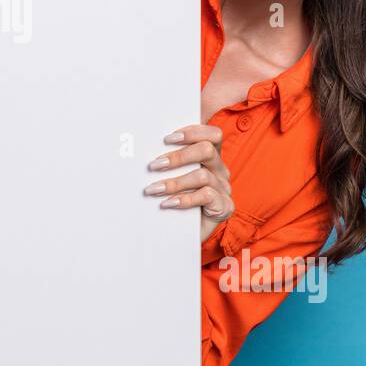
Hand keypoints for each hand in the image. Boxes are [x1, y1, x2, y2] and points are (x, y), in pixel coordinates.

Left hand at [143, 123, 233, 241]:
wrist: (183, 234)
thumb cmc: (176, 202)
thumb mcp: (172, 178)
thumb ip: (166, 163)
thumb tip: (141, 149)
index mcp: (210, 157)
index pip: (212, 135)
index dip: (192, 132)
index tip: (167, 139)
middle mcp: (220, 169)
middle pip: (207, 150)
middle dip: (178, 156)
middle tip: (154, 165)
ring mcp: (224, 188)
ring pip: (202, 176)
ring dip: (174, 182)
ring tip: (153, 189)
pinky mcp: (225, 206)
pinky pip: (207, 196)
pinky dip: (184, 199)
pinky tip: (167, 204)